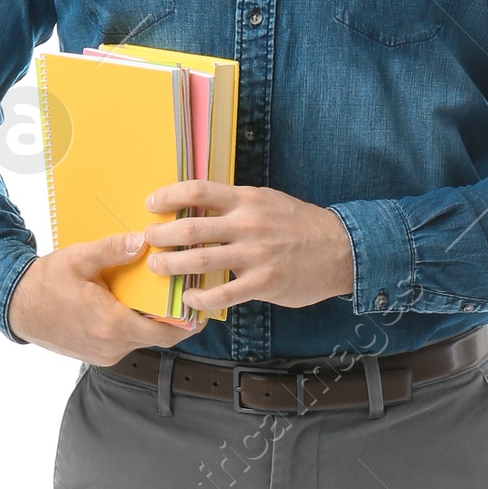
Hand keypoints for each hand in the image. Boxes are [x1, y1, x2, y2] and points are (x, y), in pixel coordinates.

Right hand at [6, 233, 202, 363]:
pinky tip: (133, 307)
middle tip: (188, 299)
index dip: (189, 323)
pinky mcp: (97, 356)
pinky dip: (134, 328)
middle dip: (174, 321)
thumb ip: (112, 250)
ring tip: (161, 299)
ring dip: (152, 324)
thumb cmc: (45, 283)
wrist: (15, 307)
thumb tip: (143, 240)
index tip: (203, 309)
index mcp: (111, 324)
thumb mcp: (79, 258)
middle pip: (158, 338)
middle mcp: (111, 346)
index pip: (165, 332)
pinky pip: (126, 343)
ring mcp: (104, 354)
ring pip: (142, 341)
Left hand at [142, 182, 355, 311]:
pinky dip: (199, 298)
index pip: (198, 190)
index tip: (151, 204)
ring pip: (199, 260)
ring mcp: (255, 255)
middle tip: (147, 240)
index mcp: (247, 200)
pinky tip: (188, 298)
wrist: (340, 249)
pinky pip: (222, 293)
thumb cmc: (299, 225)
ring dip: (171, 265)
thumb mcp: (267, 201)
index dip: (168, 195)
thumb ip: (235, 204)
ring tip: (157, 268)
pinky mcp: (263, 282)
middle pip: (190, 227)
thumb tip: (198, 206)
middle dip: (160, 235)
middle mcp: (248, 224)